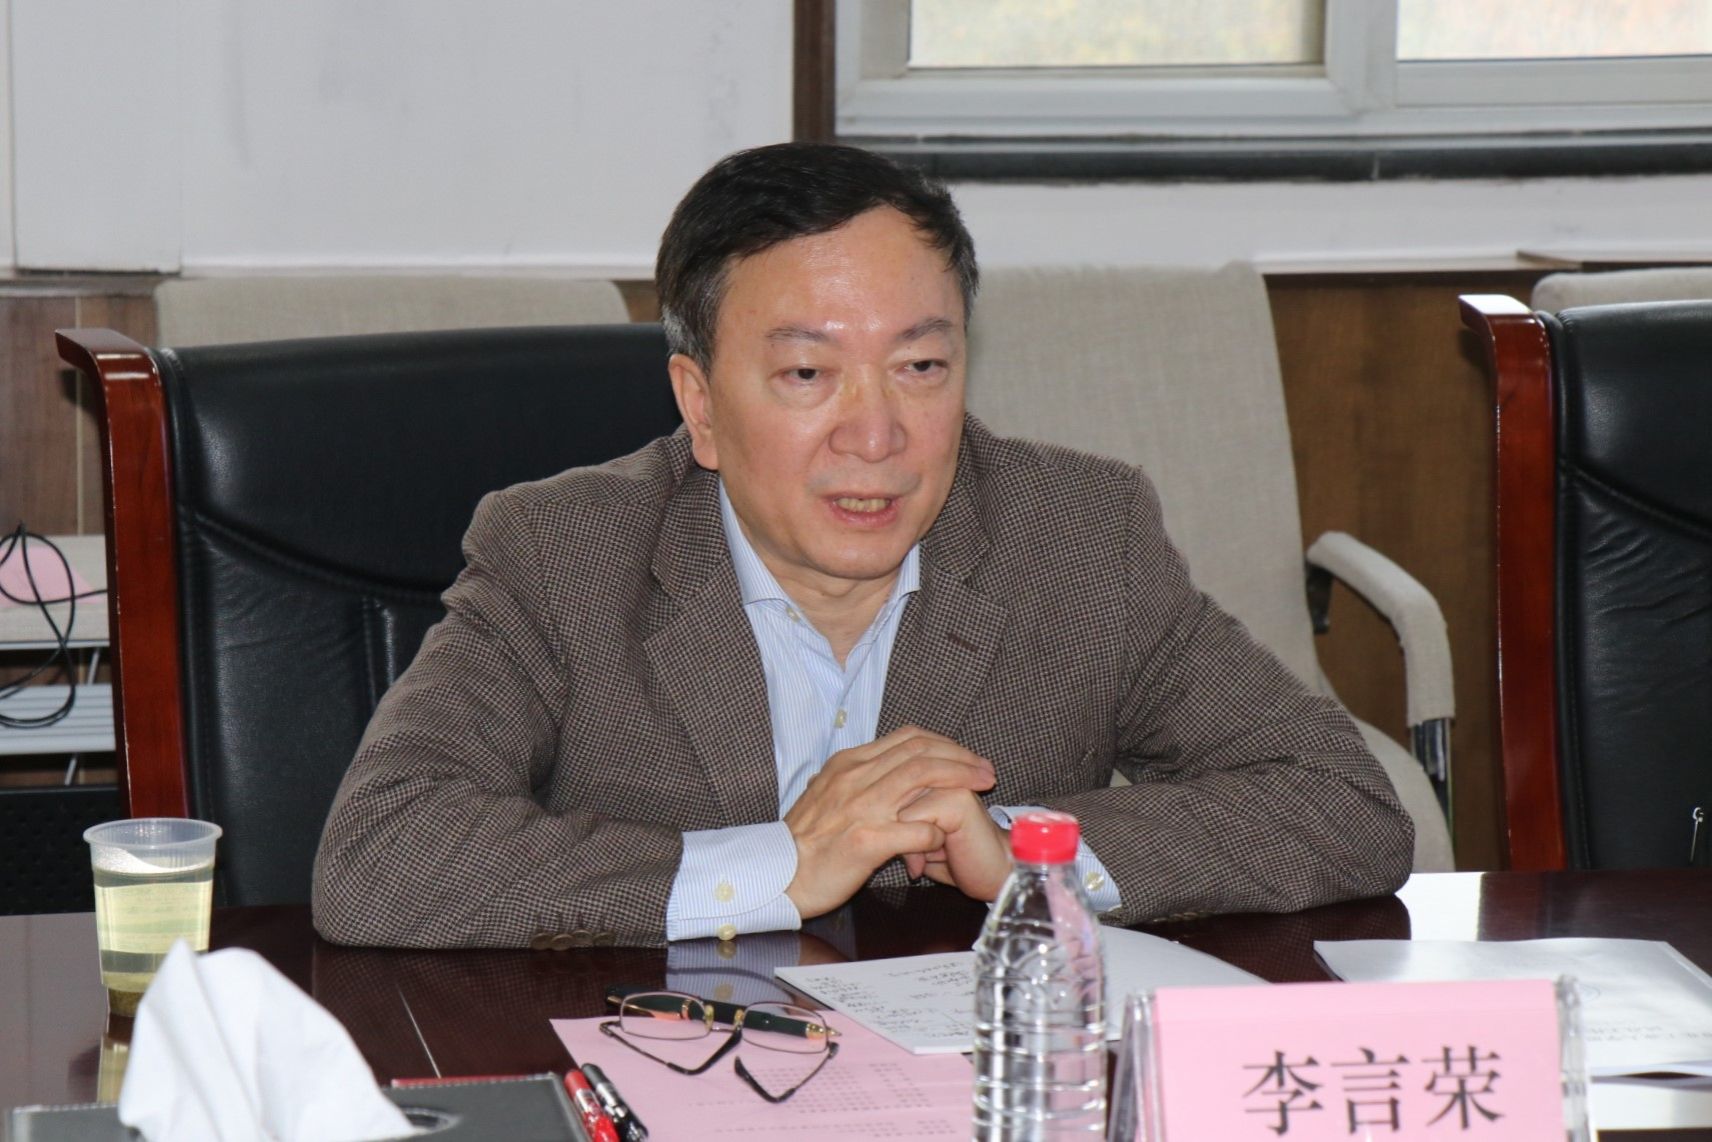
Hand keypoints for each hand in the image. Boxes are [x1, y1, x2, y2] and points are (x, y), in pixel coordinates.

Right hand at [783, 726, 994, 918]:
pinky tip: (947, 838)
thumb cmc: (802, 843)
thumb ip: (853, 780)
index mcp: (848, 765)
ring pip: (922, 777)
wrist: (776, 875)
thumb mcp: (825, 795)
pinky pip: (917, 829)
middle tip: (985, 770)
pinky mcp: (867, 841)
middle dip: (961, 757)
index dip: (944, 744)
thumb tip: (878, 771)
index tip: (965, 757)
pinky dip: (938, 831)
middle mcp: (856, 778)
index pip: (907, 738)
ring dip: (960, 779)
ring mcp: (861, 808)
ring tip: (982, 788)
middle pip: (921, 752)